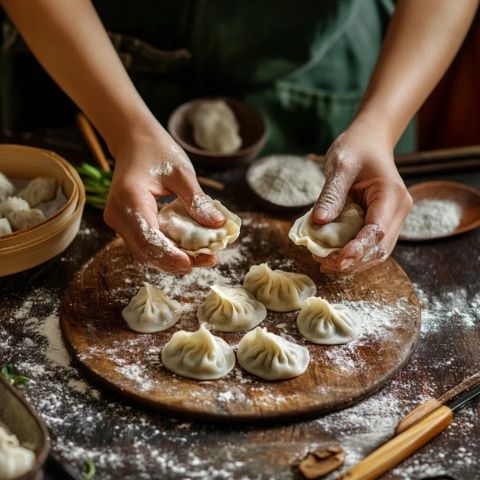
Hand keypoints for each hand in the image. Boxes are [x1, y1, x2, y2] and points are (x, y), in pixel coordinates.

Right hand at [103, 125, 224, 274]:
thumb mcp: (182, 172)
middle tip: (209, 260)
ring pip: (145, 252)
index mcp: (129, 198)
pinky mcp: (126, 224)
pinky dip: (167, 249)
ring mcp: (119, 221)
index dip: (170, 255)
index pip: (148, 237)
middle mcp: (118, 214)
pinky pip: (146, 244)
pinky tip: (190, 249)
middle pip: (146, 251)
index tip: (194, 263)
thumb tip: (218, 224)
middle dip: (177, 261)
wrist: (133, 140)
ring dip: (173, 258)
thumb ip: (197, 200)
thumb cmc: (156, 150)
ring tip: (204, 257)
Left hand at [311, 118, 412, 273]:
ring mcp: (392, 218)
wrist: (369, 141)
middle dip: (354, 261)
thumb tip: (319, 222)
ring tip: (325, 263)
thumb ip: (331, 194)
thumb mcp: (340, 165)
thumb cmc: (356, 148)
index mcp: (391, 195)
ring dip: (353, 261)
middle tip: (325, 265)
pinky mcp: (382, 222)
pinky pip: (370, 244)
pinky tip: (333, 254)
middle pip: (379, 247)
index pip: (377, 230)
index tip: (339, 260)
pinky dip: (353, 253)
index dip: (359, 249)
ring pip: (377, 251)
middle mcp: (397, 210)